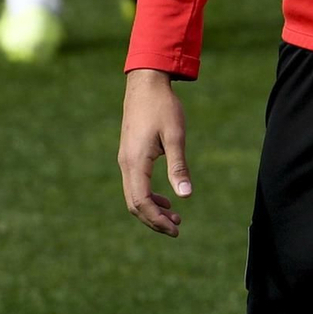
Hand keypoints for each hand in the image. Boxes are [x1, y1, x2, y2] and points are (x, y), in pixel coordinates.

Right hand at [119, 68, 192, 236]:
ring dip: (152, 210)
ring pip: (134, 195)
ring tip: (175, 218)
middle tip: (177, 229)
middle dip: (154, 220)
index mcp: (135, 162)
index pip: (141, 201)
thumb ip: (179, 166)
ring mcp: (126, 160)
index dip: (157, 220)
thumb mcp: (176, 136)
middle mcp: (126, 164)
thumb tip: (186, 196)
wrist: (146, 84)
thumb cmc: (163, 107)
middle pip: (134, 204)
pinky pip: (135, 184)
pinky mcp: (130, 156)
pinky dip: (149, 196)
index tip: (176, 229)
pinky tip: (167, 199)